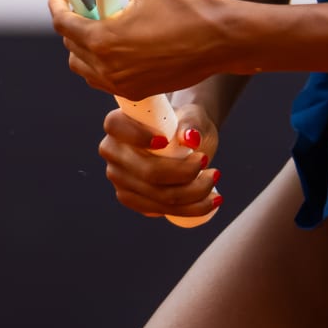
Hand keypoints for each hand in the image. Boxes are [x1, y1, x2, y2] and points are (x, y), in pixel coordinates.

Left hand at [48, 0, 238, 100]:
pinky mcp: (136, 91)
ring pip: (83, 66)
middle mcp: (108, 68)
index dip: (58, 2)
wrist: (222, 40)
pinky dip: (101, 61)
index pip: (62, 22)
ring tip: (105, 23)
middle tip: (88, 1)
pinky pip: (103, 79)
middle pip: (69, 45)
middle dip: (73, 21)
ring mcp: (121, 84)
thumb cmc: (188, 9)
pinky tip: (121, 42)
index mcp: (105, 40)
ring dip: (84, 44)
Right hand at [97, 101, 222, 221]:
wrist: (188, 141)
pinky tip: (212, 200)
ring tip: (215, 176)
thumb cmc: (186, 123)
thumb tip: (190, 138)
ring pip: (158, 196)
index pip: (115, 126)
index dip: (137, 136)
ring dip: (193, 193)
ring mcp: (120, 180)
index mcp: (118, 124)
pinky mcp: (134, 200)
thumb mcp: (192, 117)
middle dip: (183, 172)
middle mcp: (113, 152)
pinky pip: (162, 210)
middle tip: (205, 161)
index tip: (165, 141)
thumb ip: (191, 123)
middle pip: (146, 171)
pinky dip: (191, 208)